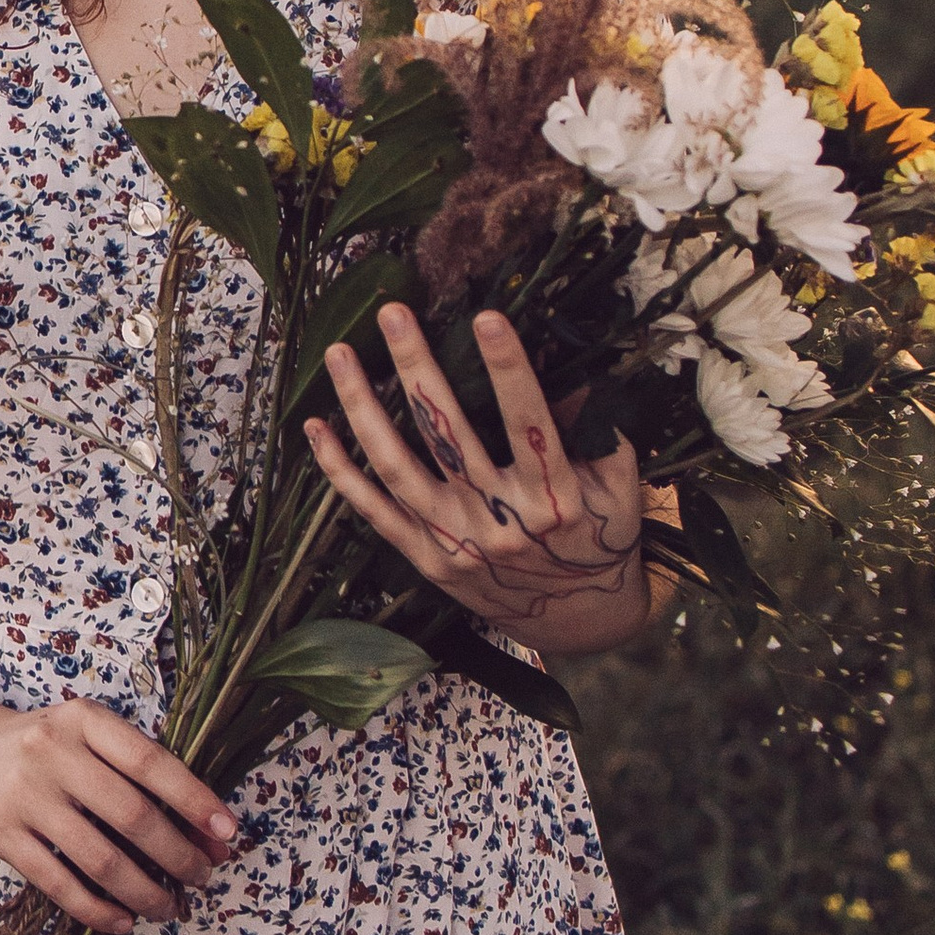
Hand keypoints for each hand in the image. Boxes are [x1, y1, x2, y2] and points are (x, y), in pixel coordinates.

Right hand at [0, 691, 239, 934]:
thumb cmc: (37, 750)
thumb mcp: (81, 740)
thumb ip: (134, 776)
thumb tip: (207, 832)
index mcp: (83, 719)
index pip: (151, 762)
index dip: (195, 799)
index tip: (228, 833)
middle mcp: (53, 750)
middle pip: (131, 815)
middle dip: (178, 854)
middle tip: (202, 878)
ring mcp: (23, 793)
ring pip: (100, 857)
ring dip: (145, 891)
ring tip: (169, 908)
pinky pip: (59, 883)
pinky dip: (98, 909)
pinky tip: (122, 920)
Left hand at [304, 302, 651, 645]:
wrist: (578, 620)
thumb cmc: (600, 539)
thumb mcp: (619, 486)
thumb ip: (599, 428)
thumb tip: (571, 369)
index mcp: (553, 497)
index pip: (529, 422)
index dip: (509, 370)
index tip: (488, 317)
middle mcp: (500, 519)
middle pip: (449, 434)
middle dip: (418, 368)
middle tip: (392, 313)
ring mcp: (457, 541)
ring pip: (398, 467)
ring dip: (364, 407)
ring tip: (340, 354)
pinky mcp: (427, 558)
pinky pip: (374, 511)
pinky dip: (340, 470)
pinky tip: (315, 426)